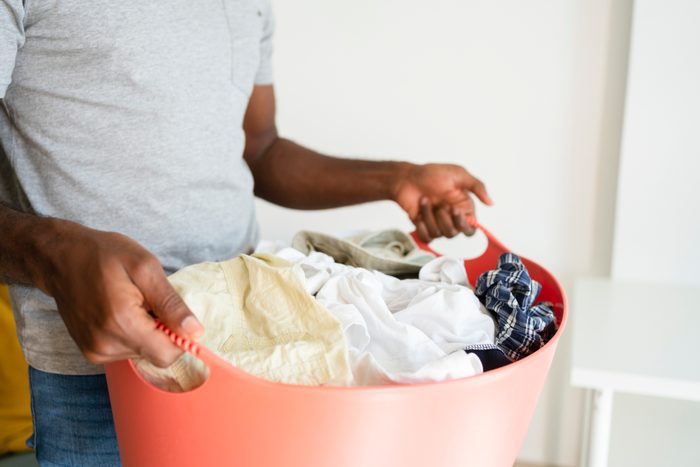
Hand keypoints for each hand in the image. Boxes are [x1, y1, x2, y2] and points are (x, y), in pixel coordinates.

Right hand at [39, 220, 203, 367]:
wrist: (61, 258)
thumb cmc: (105, 255)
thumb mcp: (146, 268)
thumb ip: (171, 303)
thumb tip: (196, 332)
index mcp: (121, 323)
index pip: (167, 355)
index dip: (180, 338)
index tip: (176, 314)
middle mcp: (105, 345)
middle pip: (156, 355)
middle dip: (163, 331)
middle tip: (149, 302)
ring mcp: (95, 351)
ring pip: (142, 353)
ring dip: (147, 332)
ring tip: (132, 304)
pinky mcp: (91, 352)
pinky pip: (126, 351)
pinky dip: (132, 335)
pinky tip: (121, 312)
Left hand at [392, 163, 492, 242]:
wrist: (406, 178)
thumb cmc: (431, 174)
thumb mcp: (458, 174)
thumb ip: (477, 186)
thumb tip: (491, 202)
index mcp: (462, 207)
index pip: (470, 228)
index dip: (464, 224)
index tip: (455, 210)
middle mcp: (451, 218)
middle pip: (454, 233)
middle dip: (444, 219)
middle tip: (439, 204)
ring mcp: (436, 223)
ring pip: (439, 233)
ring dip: (429, 216)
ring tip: (425, 200)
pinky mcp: (423, 227)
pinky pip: (426, 237)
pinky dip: (421, 226)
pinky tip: (417, 213)